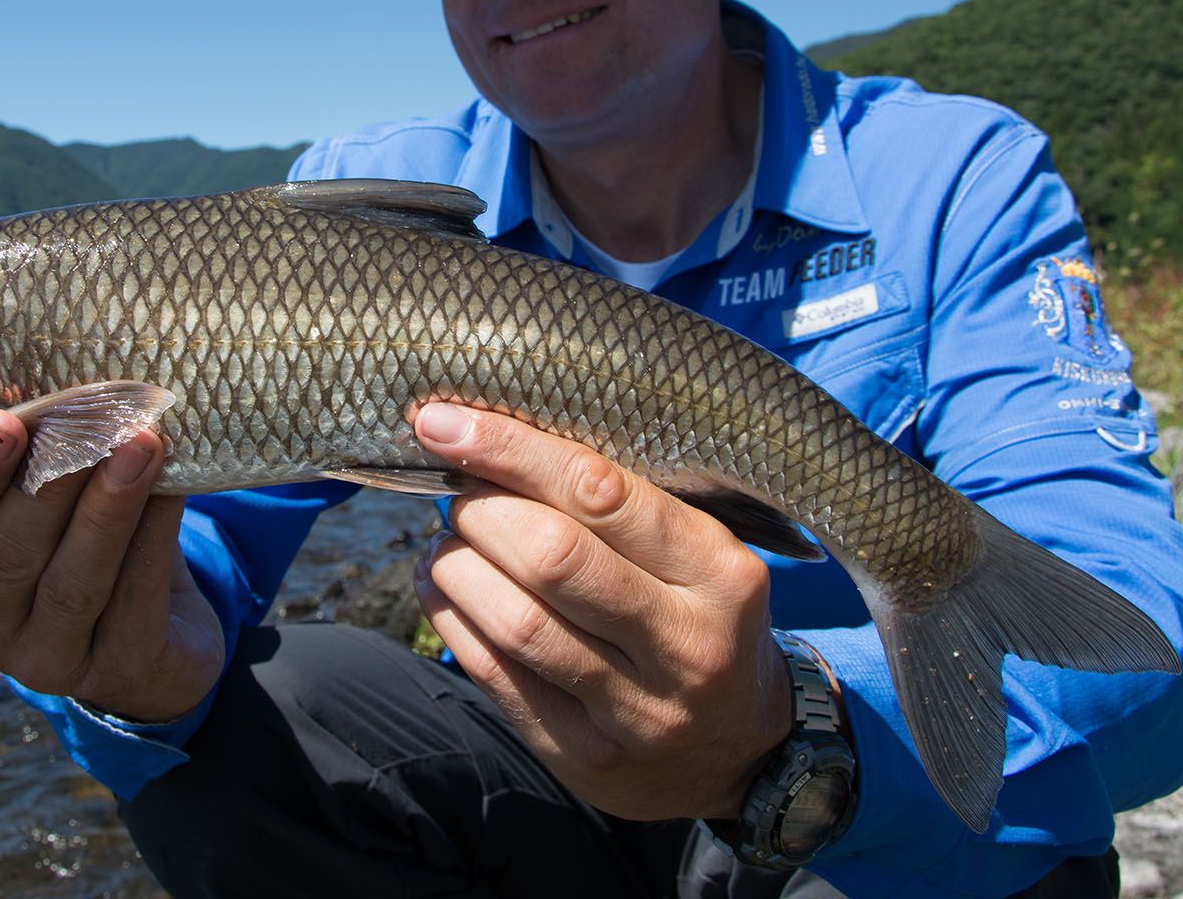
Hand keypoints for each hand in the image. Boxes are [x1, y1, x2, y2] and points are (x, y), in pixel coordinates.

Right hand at [0, 410, 222, 721]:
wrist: (158, 637)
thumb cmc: (86, 545)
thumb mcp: (48, 506)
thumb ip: (36, 458)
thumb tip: (49, 377)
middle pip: (10, 555)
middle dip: (47, 483)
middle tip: (85, 418)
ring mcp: (49, 662)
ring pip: (73, 584)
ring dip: (108, 508)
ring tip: (142, 443)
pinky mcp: (120, 671)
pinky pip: (135, 600)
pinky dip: (153, 538)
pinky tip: (172, 488)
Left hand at [411, 402, 793, 820]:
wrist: (740, 751)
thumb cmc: (701, 620)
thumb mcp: (699, 557)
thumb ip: (621, 507)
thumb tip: (496, 442)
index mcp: (720, 574)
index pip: (602, 493)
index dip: (512, 451)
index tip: (447, 424)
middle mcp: (686, 645)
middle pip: (553, 557)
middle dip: (481, 510)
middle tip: (457, 492)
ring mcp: (636, 712)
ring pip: (518, 623)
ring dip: (458, 566)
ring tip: (444, 541)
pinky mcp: (584, 758)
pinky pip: (498, 677)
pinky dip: (452, 618)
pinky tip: (441, 587)